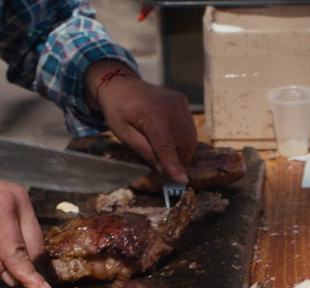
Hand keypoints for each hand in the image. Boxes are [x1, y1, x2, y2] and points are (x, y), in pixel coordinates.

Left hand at [0, 160, 50, 287]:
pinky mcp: (21, 199)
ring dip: (20, 255)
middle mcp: (18, 199)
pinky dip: (18, 244)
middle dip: (21, 265)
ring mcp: (22, 197)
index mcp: (1, 208)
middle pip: (35, 246)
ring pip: (35, 239)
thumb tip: (16, 280)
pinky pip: (29, 230)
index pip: (18, 250)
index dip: (28, 274)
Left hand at [87, 61, 197, 183]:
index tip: (182, 181)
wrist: (120, 84)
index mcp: (152, 114)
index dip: (175, 165)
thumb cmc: (118, 110)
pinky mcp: (182, 101)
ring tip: (166, 153)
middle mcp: (170, 106)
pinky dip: (182, 137)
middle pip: (185, 142)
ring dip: (182, 149)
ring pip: (191, 135)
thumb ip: (145, 152)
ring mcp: (178, 102)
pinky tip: (168, 137)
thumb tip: (163, 170)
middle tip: (167, 167)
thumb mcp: (125, 135)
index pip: (167, 146)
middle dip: (180, 159)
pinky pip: (189, 125)